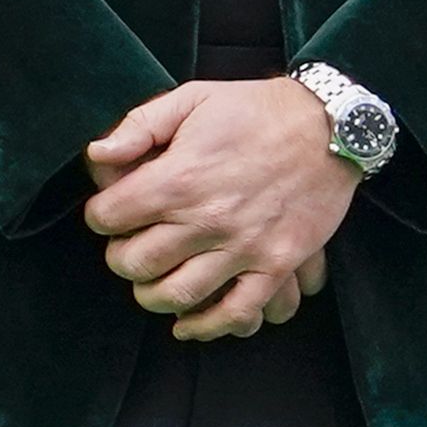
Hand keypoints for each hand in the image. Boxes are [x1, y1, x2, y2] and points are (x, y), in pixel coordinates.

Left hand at [82, 77, 360, 340]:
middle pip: (135, 263)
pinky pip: (235, 312)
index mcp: (179, 177)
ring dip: (152, 296)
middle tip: (129, 247)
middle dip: (121, 258)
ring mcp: (243, 247)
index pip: (109, 217)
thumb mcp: (192, 99)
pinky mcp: (276, 265)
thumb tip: (96, 154)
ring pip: (177, 295)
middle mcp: (207, 218)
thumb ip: (139, 126)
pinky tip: (187, 324)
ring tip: (153, 282)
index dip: (101, 215)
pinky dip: (205, 327)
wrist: (330, 126)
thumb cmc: (256, 110)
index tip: (110, 213)